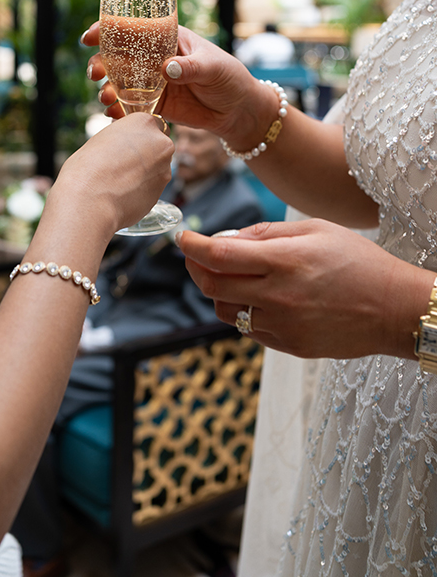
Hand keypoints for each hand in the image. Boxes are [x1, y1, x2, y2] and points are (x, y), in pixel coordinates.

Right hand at [54, 112, 173, 236]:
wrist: (89, 200)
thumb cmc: (87, 167)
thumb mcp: (102, 139)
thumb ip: (121, 139)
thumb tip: (124, 147)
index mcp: (145, 122)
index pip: (149, 124)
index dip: (138, 135)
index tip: (126, 144)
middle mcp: (161, 143)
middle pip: (158, 145)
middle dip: (145, 153)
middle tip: (122, 163)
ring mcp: (164, 169)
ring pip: (157, 167)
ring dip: (144, 172)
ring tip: (119, 182)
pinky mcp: (161, 192)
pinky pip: (152, 186)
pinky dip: (142, 189)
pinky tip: (123, 193)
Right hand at [83, 23, 274, 145]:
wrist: (238, 111)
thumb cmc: (229, 78)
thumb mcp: (213, 67)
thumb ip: (190, 67)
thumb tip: (167, 68)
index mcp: (166, 38)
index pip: (132, 29)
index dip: (107, 30)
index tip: (90, 37)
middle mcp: (153, 59)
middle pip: (117, 56)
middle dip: (100, 63)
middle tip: (96, 74)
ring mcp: (151, 82)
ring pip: (119, 83)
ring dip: (106, 89)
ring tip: (106, 98)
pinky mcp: (154, 105)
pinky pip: (129, 106)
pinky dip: (118, 111)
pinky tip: (114, 115)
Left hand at [176, 219, 433, 360]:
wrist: (394, 309)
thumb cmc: (357, 260)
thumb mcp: (315, 230)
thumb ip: (264, 234)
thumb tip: (223, 240)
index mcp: (285, 261)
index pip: (219, 255)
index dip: (192, 246)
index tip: (181, 238)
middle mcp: (279, 296)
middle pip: (213, 286)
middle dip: (197, 268)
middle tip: (197, 256)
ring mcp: (283, 326)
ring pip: (224, 311)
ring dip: (217, 292)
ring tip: (231, 277)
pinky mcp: (289, 346)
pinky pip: (247, 329)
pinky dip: (242, 311)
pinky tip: (259, 298)